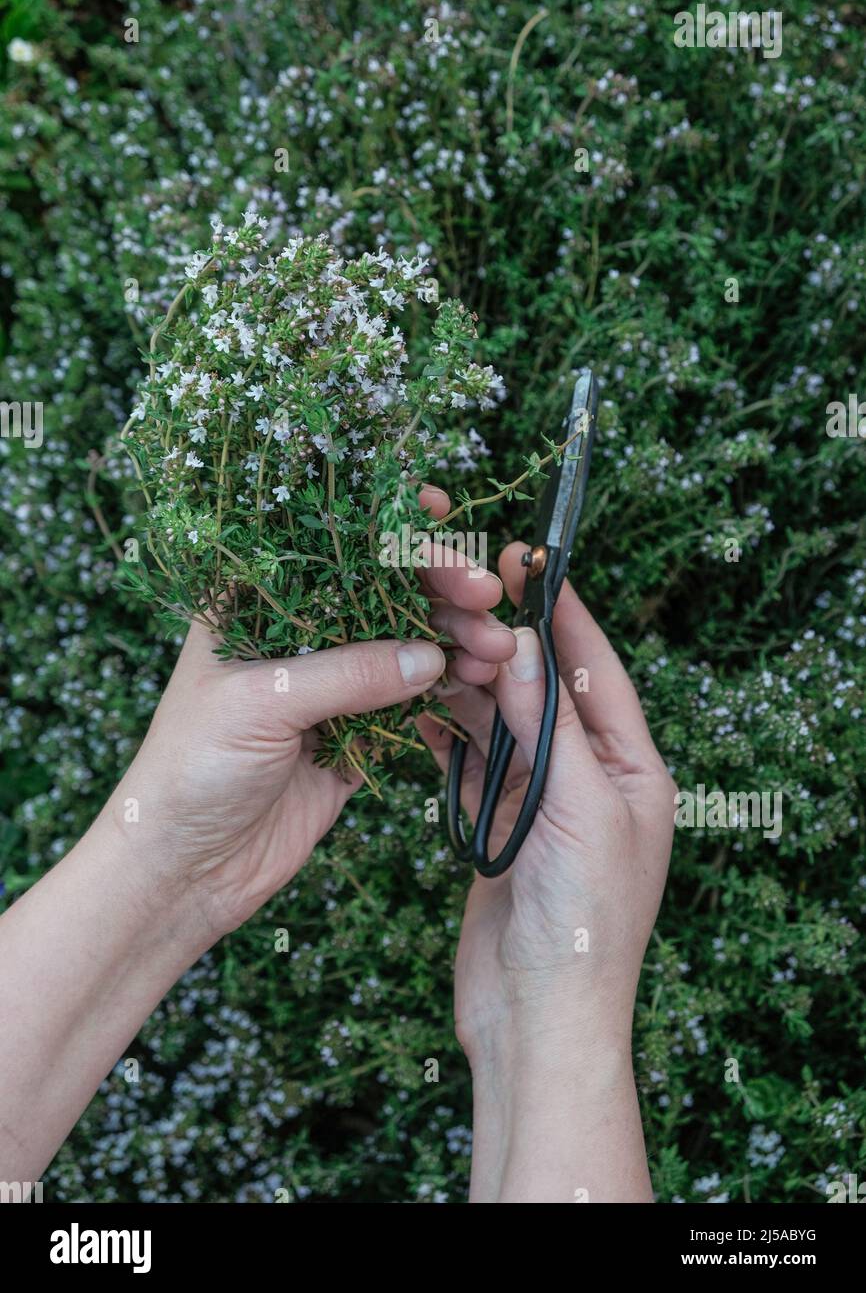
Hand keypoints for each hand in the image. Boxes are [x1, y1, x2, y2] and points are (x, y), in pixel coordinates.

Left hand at [101, 486, 517, 940]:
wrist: (184, 869)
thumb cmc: (192, 767)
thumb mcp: (263, 703)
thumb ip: (349, 674)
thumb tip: (432, 655)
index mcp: (256, 604)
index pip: (328, 544)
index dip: (384, 521)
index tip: (438, 509)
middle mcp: (299, 635)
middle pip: (382, 589)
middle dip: (438, 584)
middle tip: (484, 596)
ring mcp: (332, 685)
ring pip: (407, 642)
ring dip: (455, 637)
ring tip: (498, 648)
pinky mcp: (358, 735)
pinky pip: (413, 699)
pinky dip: (450, 686)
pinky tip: (482, 677)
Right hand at [418, 541, 674, 1200]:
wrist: (538, 1017)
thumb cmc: (582, 923)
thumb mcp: (579, 811)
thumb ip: (548, 727)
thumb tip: (522, 645)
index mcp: (635, 772)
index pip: (600, 673)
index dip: (568, 615)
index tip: (534, 560)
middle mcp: (591, 781)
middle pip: (547, 692)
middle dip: (509, 645)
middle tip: (466, 593)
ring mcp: (541, 804)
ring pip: (503, 724)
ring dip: (472, 685)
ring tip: (433, 639)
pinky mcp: (498, 828)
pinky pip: (472, 764)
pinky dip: (448, 733)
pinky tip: (421, 703)